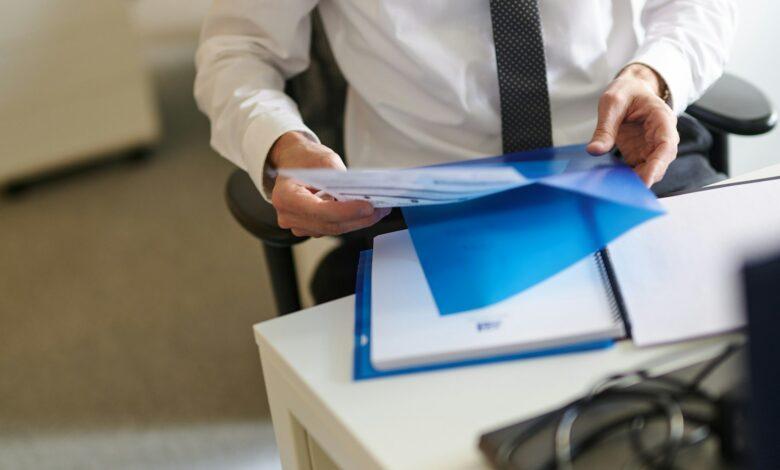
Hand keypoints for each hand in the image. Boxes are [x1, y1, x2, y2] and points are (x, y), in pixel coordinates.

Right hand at [268, 131, 390, 236]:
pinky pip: (332, 228)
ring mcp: (297, 225)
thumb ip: (341, 180)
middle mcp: (288, 216)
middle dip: (359, 219)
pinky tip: (364, 213)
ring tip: (379, 210)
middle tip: (382, 210)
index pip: (320, 211)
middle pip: (330, 225)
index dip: (347, 211)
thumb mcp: (325, 160)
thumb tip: (363, 196)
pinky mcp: (308, 228)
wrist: (293, 162)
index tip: (368, 207)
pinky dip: (349, 221)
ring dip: (357, 221)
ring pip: (333, 229)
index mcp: (286, 196)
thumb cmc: (305, 159)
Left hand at [587, 64, 679, 186]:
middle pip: (660, 162)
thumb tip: (594, 150)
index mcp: (662, 119)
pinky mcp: (640, 154)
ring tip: (615, 188)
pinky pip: (637, 170)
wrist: (630, 89)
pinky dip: (627, 177)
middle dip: (646, 177)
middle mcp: (661, 136)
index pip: (666, 145)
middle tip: (625, 191)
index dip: (658, 165)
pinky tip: (613, 182)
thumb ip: (605, 128)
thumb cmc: (626, 92)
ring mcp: (651, 147)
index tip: (646, 181)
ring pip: (650, 169)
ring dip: (635, 180)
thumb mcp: (611, 103)